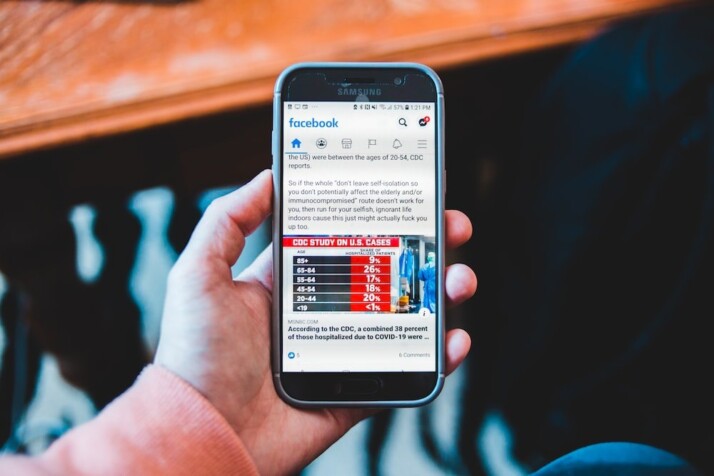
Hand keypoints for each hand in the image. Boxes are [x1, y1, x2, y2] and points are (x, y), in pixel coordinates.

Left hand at [154, 170, 476, 474]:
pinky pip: (407, 369)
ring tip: (459, 278)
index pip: (346, 238)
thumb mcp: (199, 274)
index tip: (407, 193)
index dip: (378, 216)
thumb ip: (227, 220)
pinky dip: (439, 356)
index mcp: (292, 281)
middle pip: (387, 270)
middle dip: (424, 247)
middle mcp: (324, 310)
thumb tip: (268, 175)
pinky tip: (455, 339)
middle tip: (451, 226)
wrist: (203, 433)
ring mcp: (345, 349)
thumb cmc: (194, 354)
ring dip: (442, 294)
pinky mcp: (357, 389)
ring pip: (406, 316)